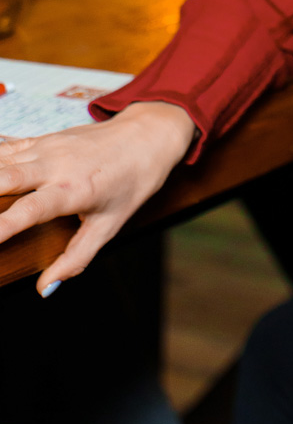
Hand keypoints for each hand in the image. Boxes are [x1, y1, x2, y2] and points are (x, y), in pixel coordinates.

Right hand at [0, 101, 195, 294]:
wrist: (148, 134)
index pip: (28, 210)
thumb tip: (45, 289)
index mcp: (72, 189)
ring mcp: (46, 147)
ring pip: (1, 161)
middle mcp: (55, 164)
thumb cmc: (132, 180)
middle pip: (5, 177)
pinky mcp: (42, 138)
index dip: (0, 227)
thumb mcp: (111, 225)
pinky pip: (6, 147)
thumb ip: (76, 258)